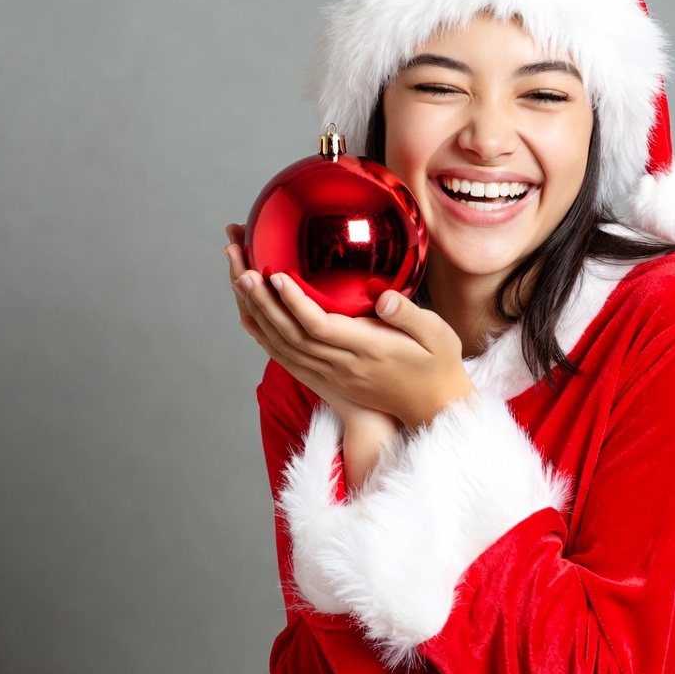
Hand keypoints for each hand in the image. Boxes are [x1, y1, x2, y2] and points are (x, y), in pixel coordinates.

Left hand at [224, 225, 473, 430]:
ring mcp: (332, 375)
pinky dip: (264, 337)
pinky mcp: (328, 379)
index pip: (321, 326)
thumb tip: (384, 296)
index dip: (295, 302)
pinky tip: (250, 317)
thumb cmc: (437, 364)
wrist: (433, 407)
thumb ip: (408, 314)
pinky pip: (287, 359)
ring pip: (283, 346)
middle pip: (291, 334)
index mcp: (368, 350)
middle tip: (240, 267)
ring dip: (257, 314)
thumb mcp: (437, 334)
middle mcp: (343, 366)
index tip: (276, 275)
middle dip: (262, 300)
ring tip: (237, 279)